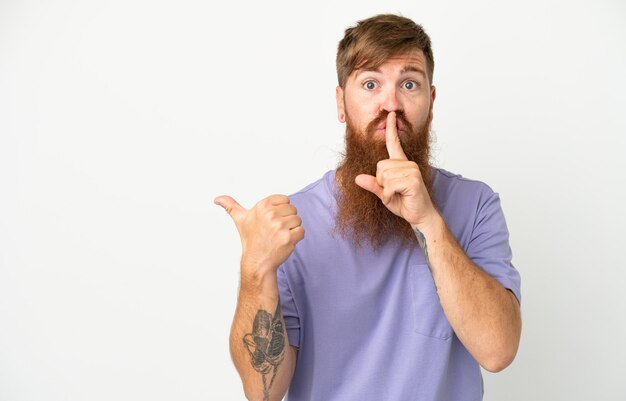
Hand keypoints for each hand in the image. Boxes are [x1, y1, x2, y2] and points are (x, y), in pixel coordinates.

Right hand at [215, 194, 304, 274]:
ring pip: (298, 221)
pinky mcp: (288, 238)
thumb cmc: (251, 239)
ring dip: (292, 229)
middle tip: (275, 231)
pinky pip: (301, 231)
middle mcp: (270, 214)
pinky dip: (297, 238)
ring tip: (279, 237)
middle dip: (287, 220)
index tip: (271, 221)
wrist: (256, 262)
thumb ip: (230, 206)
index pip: (285, 200)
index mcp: (262, 206)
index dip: (281, 211)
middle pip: (293, 210)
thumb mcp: (240, 220)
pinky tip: (285, 242)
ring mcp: (279, 226)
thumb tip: (217, 199)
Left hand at [354, 111, 436, 227]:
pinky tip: (398, 197)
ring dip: (385, 190)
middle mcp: (408, 164)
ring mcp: (411, 171)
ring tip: (397, 194)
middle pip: (380, 166)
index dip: (391, 129)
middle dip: (380, 182)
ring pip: (383, 175)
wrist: (420, 215)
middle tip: (392, 191)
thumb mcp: (383, 193)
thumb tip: (357, 178)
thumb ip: (373, 185)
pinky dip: (389, 195)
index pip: (394, 143)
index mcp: (401, 164)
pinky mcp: (412, 180)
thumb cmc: (404, 203)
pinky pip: (389, 185)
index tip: (390, 115)